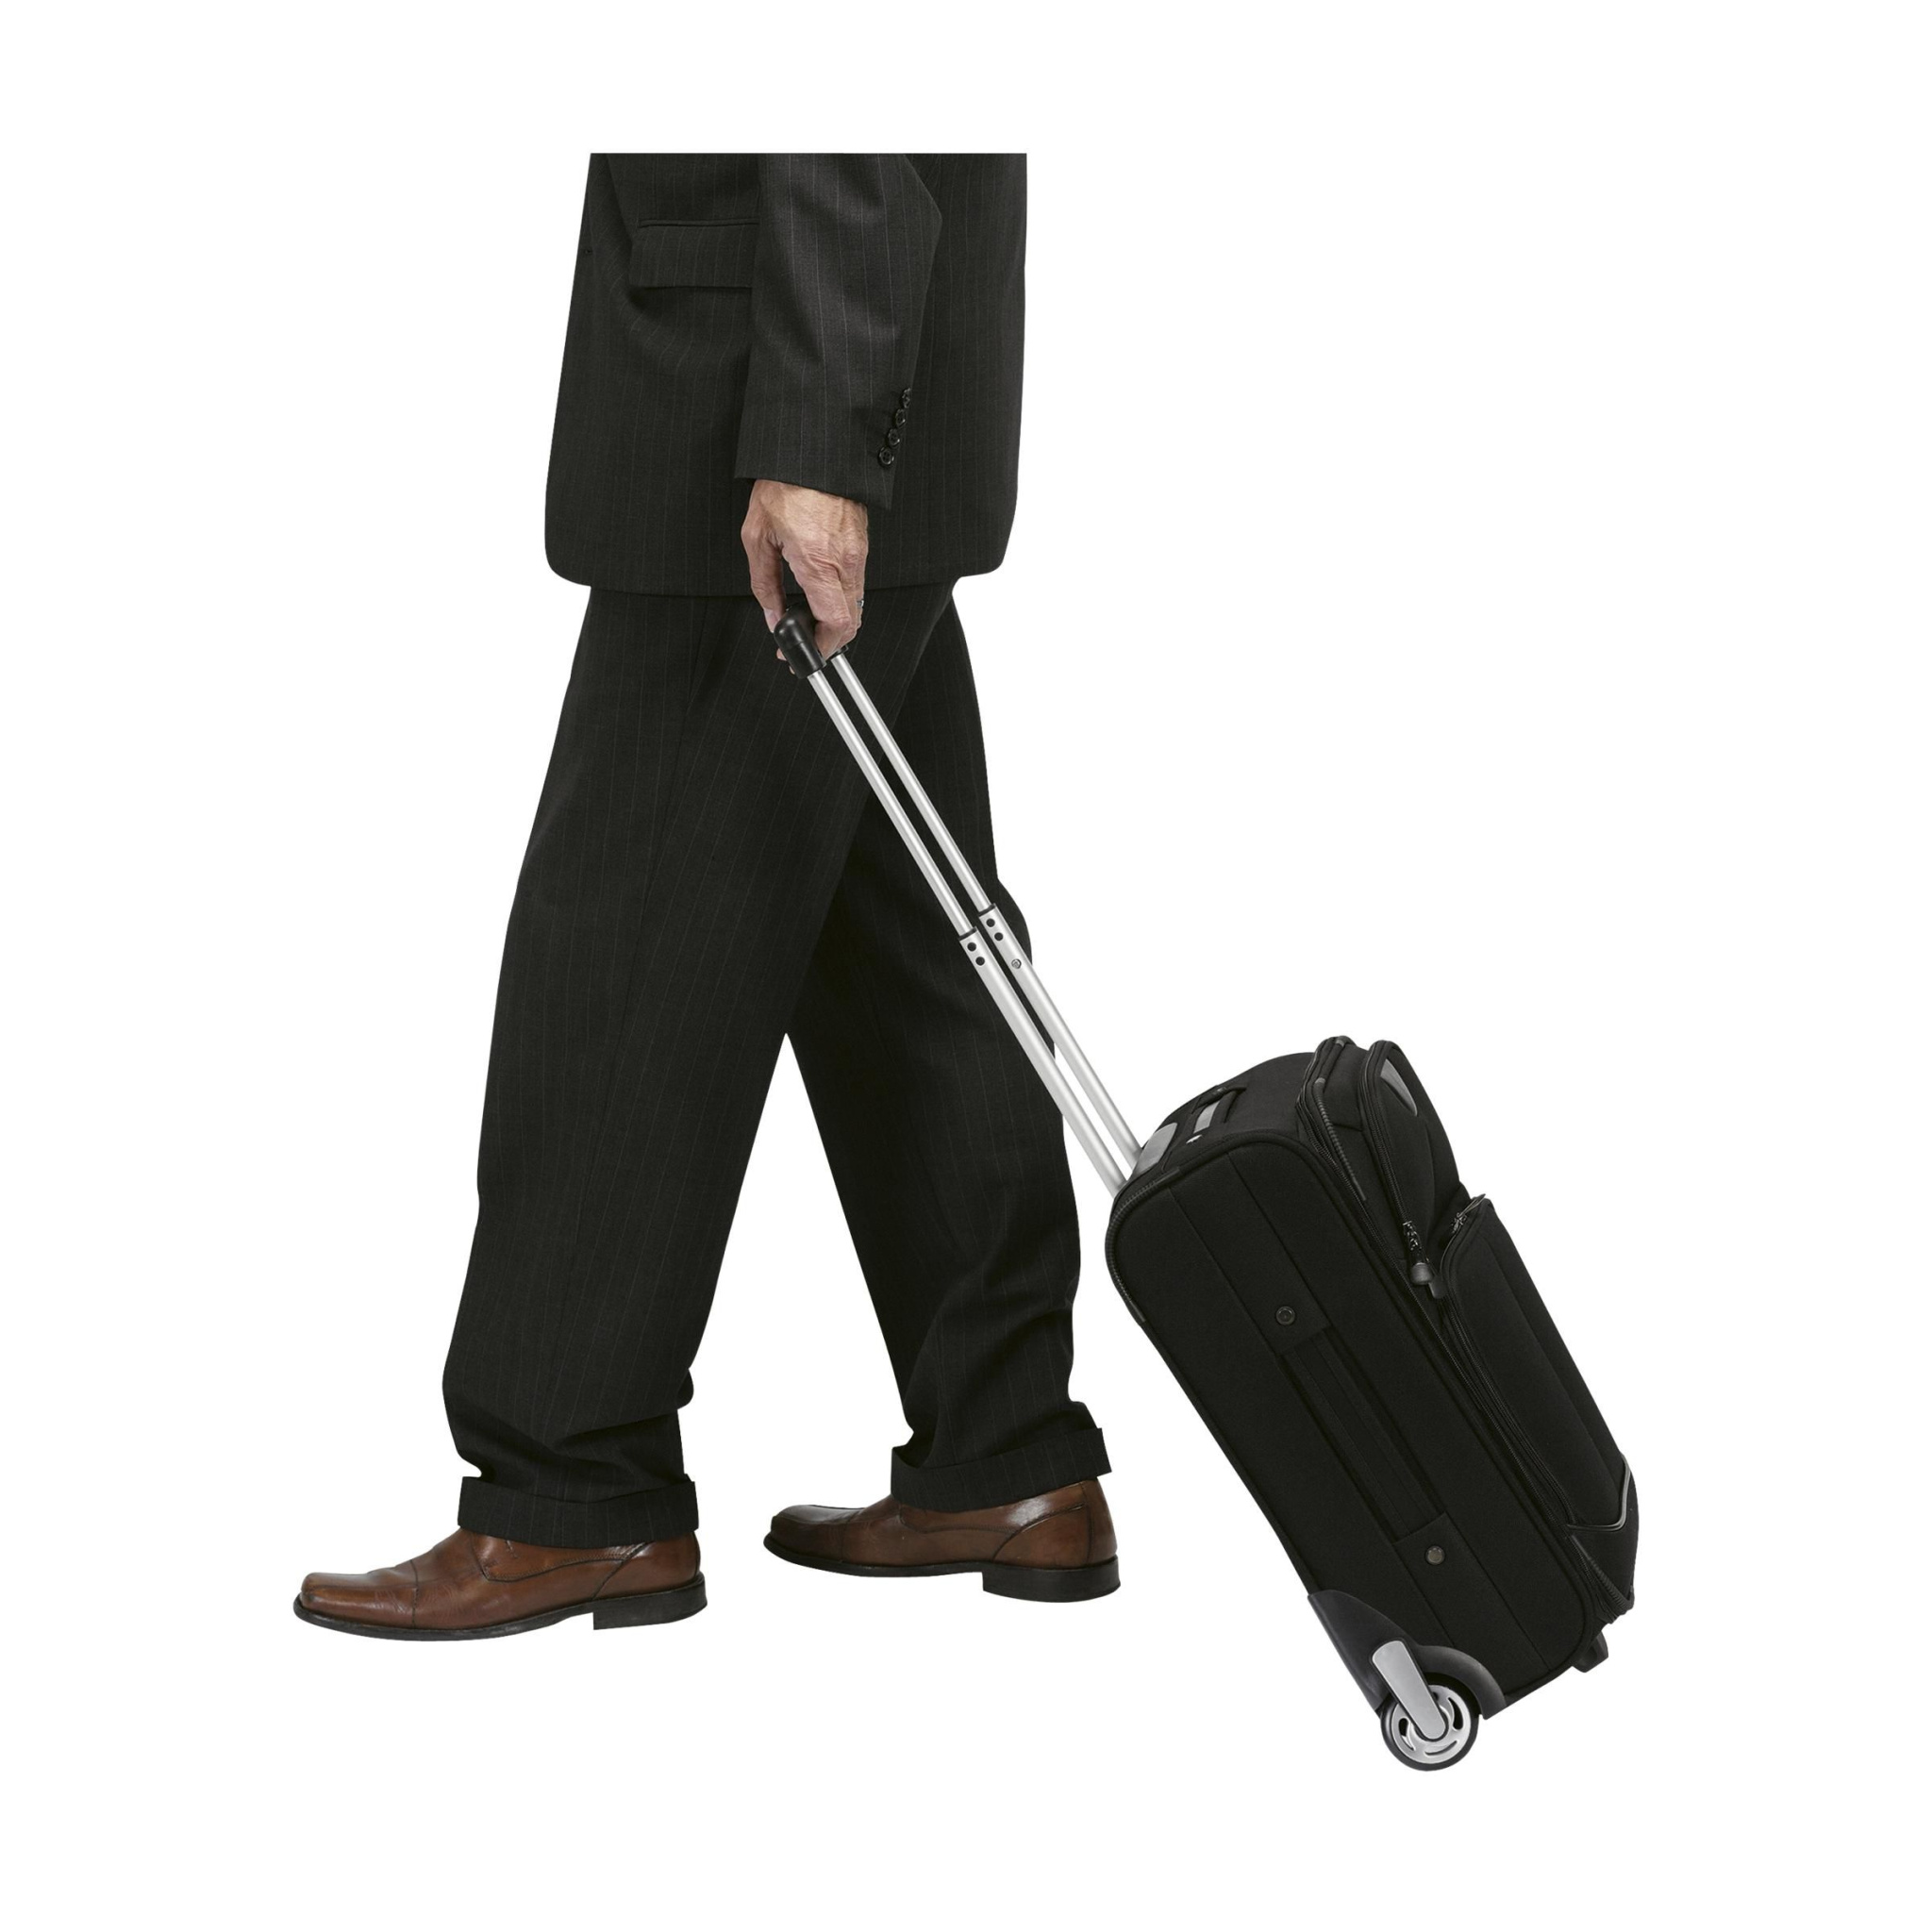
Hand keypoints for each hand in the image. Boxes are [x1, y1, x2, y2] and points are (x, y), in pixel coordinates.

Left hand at [742, 479, 868, 660]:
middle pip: (851, 622)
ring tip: (810, 619)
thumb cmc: (784, 486)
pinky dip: (840, 597)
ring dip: (836, 619)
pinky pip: (856, 583)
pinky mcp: (862, 543)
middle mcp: (845, 561)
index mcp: (818, 562)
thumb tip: (772, 615)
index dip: (822, 647)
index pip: (835, 624)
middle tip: (805, 643)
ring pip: (855, 604)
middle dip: (830, 640)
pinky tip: (820, 591)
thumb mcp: (757, 538)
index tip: (804, 651)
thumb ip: (764, 585)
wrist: (810, 453)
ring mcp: (858, 553)